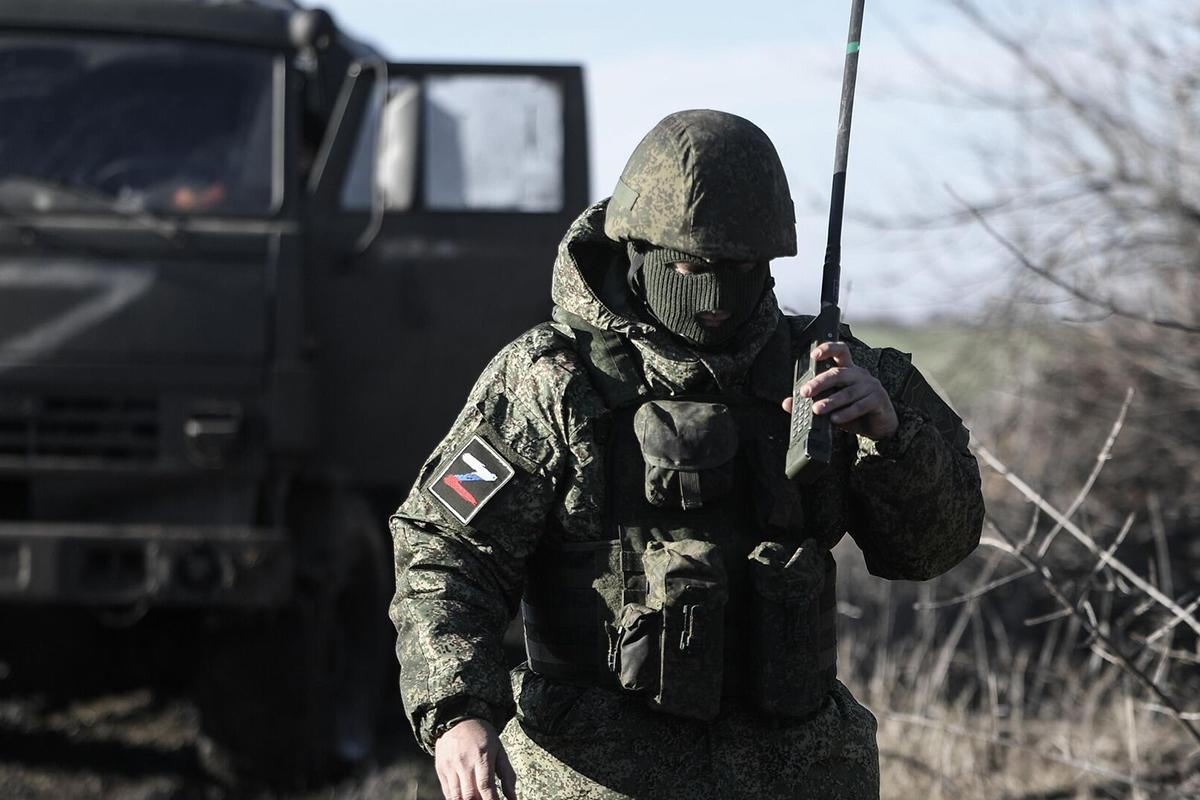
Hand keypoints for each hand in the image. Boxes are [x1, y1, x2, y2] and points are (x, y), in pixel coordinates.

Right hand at [434, 718, 516, 799]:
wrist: (457, 719)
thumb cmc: (482, 735)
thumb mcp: (499, 750)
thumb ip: (507, 774)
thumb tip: (513, 797)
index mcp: (482, 756)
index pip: (486, 786)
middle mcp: (464, 762)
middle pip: (470, 794)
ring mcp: (450, 766)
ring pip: (457, 796)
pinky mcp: (441, 770)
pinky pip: (448, 792)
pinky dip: (457, 799)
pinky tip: (465, 798)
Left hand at [781, 341, 897, 440]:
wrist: (879, 425)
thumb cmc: (854, 411)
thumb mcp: (831, 406)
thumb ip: (812, 401)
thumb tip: (787, 403)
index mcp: (848, 370)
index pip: (840, 351)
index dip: (828, 349)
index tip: (814, 354)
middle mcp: (859, 374)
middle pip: (838, 373)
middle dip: (819, 382)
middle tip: (805, 392)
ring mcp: (870, 386)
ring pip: (847, 391)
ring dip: (831, 401)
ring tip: (817, 409)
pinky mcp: (878, 400)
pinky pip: (860, 405)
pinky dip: (846, 413)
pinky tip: (835, 419)